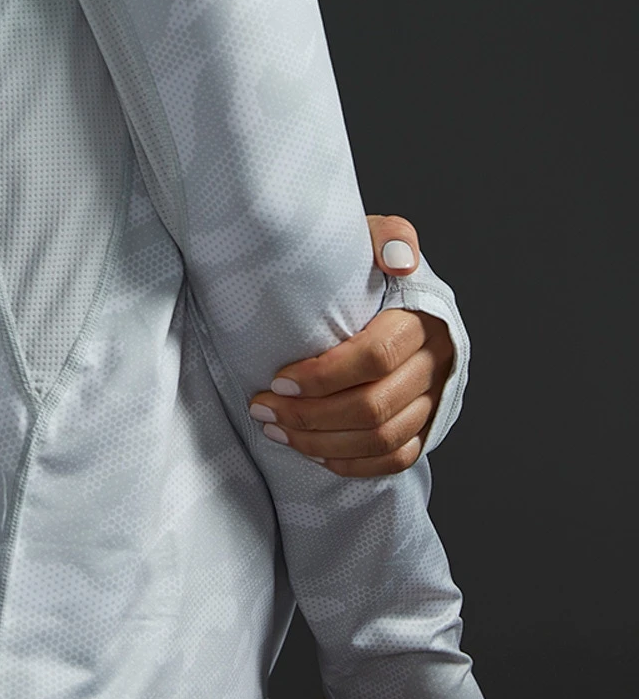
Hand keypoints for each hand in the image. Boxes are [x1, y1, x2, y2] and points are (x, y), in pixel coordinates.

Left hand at [246, 214, 455, 476]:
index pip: (375, 357)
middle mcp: (435, 362)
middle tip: (263, 410)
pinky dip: (353, 462)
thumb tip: (399, 259)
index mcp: (422, 317)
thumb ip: (388, 235)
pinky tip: (314, 452)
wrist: (395, 295)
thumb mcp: (373, 238)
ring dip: (323, 443)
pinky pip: (395, 458)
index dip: (324, 376)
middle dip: (311, 416)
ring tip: (276, 431)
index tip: (278, 379)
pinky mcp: (428, 425)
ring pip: (382, 438)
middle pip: (374, 406)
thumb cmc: (370, 268)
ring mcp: (434, 398)